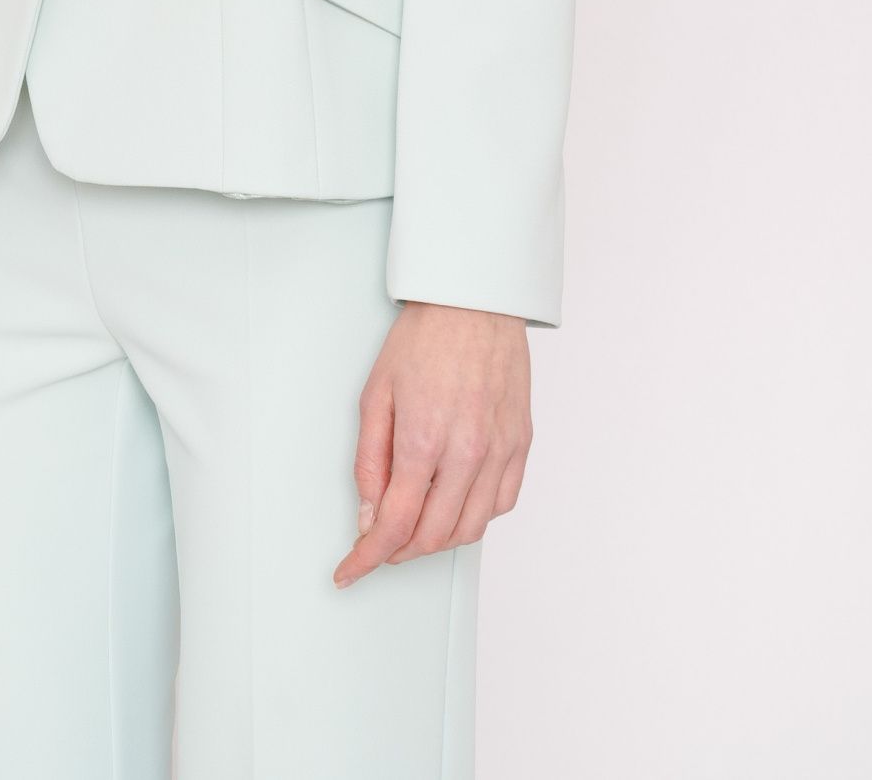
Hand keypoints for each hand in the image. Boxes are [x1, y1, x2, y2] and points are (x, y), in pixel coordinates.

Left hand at [332, 302, 531, 584]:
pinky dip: (475, 518)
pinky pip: (501, 504)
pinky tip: (454, 505)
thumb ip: (369, 461)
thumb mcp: (375, 394)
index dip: (368, 558)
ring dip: (437, 541)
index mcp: (423, 438)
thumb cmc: (424, 339)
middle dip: (399, 552)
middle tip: (379, 545)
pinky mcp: (520, 444)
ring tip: (414, 528)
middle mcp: (467, 452)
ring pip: (470, 529)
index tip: (350, 571)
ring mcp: (499, 450)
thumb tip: (369, 514)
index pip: (394, 524)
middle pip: (433, 536)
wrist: (474, 301)